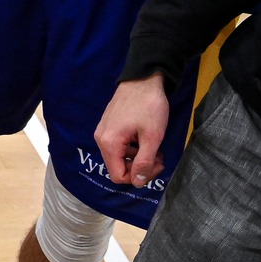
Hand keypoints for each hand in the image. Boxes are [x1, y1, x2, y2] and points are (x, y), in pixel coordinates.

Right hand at [95, 73, 170, 187]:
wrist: (142, 79)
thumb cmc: (149, 107)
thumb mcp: (152, 137)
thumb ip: (144, 162)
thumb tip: (138, 182)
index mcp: (109, 143)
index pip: (118, 176)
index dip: (139, 177)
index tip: (156, 165)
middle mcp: (101, 139)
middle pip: (117, 167)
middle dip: (139, 167)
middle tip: (159, 157)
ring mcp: (103, 131)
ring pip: (118, 157)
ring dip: (137, 157)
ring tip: (154, 146)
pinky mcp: (108, 125)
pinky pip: (118, 145)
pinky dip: (132, 147)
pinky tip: (144, 137)